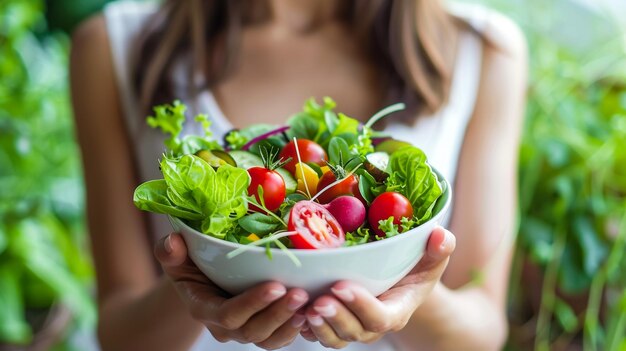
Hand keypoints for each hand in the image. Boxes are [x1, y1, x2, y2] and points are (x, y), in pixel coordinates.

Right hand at [155, 233, 308, 349]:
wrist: (199, 278)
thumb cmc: (188, 262)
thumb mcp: (175, 255)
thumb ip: (169, 251)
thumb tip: (173, 242)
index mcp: (204, 308)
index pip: (228, 314)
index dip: (252, 303)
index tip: (276, 285)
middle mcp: (225, 326)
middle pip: (253, 330)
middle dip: (278, 314)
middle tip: (300, 294)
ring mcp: (245, 329)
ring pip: (269, 338)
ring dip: (290, 323)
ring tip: (310, 305)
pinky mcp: (262, 328)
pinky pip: (279, 337)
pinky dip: (297, 328)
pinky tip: (313, 311)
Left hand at [300, 226, 455, 347]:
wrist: (397, 281)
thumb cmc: (414, 267)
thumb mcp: (430, 257)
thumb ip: (439, 249)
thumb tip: (442, 236)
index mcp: (397, 310)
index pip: (381, 317)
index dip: (361, 306)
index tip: (342, 285)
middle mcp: (373, 325)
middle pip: (355, 331)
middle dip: (336, 317)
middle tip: (319, 301)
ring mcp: (352, 327)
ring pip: (334, 337)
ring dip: (319, 326)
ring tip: (305, 307)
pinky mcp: (333, 324)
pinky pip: (317, 334)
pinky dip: (304, 327)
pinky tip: (294, 311)